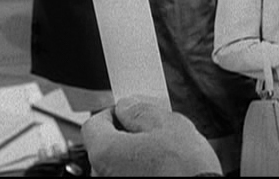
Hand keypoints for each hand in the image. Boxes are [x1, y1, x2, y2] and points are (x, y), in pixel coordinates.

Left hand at [81, 95, 221, 176]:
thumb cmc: (184, 169)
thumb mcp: (166, 124)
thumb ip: (139, 110)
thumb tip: (127, 107)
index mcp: (105, 153)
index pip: (93, 124)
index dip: (114, 112)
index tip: (131, 110)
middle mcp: (103, 175)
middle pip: (106, 145)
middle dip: (128, 134)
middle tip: (155, 129)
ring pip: (120, 163)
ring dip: (137, 154)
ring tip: (166, 153)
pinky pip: (130, 176)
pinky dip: (142, 171)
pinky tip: (165, 169)